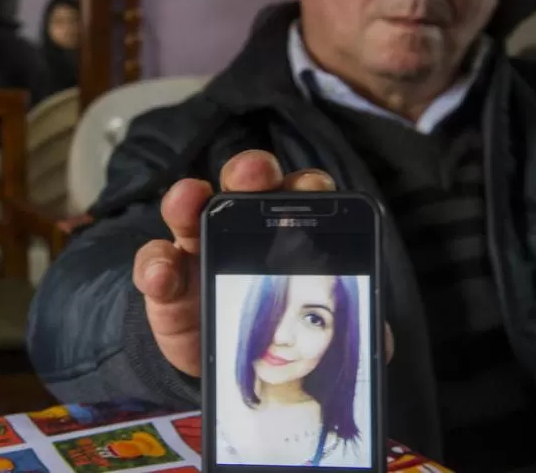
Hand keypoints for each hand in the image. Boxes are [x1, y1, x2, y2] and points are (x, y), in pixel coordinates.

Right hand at [133, 150, 394, 377]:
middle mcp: (241, 224)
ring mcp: (197, 247)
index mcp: (289, 227)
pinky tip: (162, 274)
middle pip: (245, 182)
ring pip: (190, 209)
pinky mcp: (166, 281)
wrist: (230, 367)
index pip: (302, 193)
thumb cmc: (280, 327)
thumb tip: (381, 343)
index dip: (308, 186)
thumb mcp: (320, 331)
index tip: (313, 190)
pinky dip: (155, 265)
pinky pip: (154, 264)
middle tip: (253, 174)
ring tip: (189, 200)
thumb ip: (350, 327)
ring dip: (188, 198)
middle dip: (250, 170)